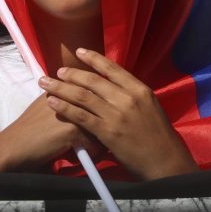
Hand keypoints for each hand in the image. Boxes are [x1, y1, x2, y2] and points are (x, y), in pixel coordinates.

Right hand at [0, 93, 102, 171]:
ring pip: (99, 122)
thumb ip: (61, 100)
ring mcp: (71, 111)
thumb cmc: (27, 129)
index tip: (98, 112)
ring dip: (100, 135)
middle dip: (103, 118)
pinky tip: (85, 154)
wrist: (13, 146)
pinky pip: (94, 142)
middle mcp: (67, 95)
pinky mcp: (72, 129)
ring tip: (96, 144)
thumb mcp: (44, 106)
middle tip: (102, 130)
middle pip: (97, 104)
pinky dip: (92, 151)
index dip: (96, 101)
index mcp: (59, 88)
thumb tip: (80, 105)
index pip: (89, 88)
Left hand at [39, 48, 198, 180]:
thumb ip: (131, 95)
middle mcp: (127, 98)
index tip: (79, 52)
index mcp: (139, 89)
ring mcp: (116, 115)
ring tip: (46, 83)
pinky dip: (64, 107)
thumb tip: (113, 85)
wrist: (164, 160)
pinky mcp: (107, 132)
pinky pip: (80, 116)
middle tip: (57, 70)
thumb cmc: (158, 135)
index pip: (112, 68)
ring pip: (82, 96)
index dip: (93, 59)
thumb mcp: (149, 106)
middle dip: (71, 74)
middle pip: (93, 81)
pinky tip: (52, 102)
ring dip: (61, 87)